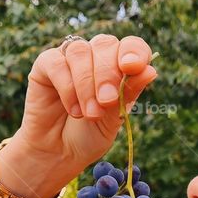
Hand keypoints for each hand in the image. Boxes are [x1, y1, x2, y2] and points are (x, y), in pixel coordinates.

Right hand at [0, 35, 157, 197]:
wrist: (59, 153)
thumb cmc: (89, 135)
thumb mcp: (114, 119)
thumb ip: (128, 94)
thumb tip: (151, 70)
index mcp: (119, 65)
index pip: (132, 45)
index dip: (134, 51)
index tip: (132, 67)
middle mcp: (95, 56)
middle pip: (105, 44)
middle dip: (108, 74)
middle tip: (107, 102)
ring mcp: (69, 58)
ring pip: (80, 51)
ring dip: (86, 83)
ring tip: (89, 113)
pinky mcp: (45, 65)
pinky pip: (56, 62)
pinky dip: (66, 86)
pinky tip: (72, 109)